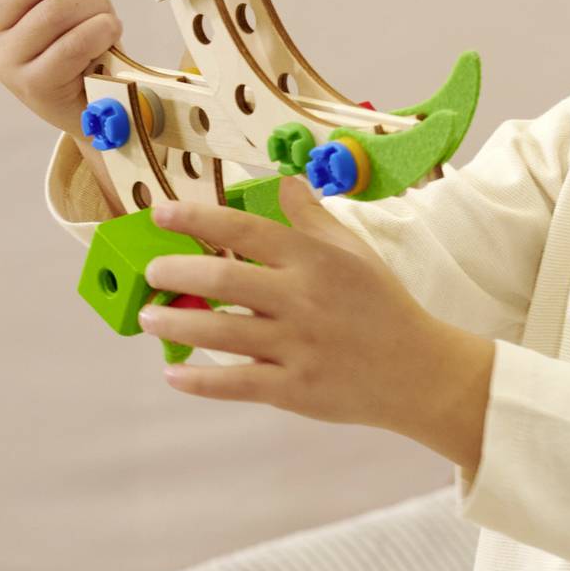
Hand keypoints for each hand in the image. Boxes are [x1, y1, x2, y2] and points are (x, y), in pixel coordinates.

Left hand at [138, 172, 493, 463]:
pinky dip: (199, 380)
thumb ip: (314, 218)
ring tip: (150, 316)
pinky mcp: (294, 389)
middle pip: (224, 278)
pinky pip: (236, 383)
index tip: (162, 215)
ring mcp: (297, 346)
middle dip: (176, 272)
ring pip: (221, 331)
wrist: (419, 372)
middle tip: (153, 273)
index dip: (198, 219)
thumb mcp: (355, 252)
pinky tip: (173, 373)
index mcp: (315, 260)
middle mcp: (302, 299)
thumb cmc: (383, 306)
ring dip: (176, 323)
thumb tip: (284, 181)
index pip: (246, 229)